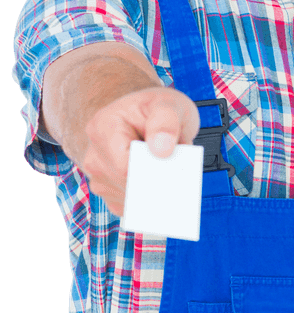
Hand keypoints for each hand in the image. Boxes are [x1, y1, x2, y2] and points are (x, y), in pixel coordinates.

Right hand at [80, 85, 200, 216]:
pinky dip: (149, 202)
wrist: (144, 118)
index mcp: (102, 128)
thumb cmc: (155, 110)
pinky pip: (131, 208)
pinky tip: (161, 188)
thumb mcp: (168, 104)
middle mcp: (94, 155)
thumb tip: (162, 149)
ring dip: (154, 193)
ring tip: (169, 173)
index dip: (152, 173)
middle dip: (156, 184)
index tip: (174, 171)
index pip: (124, 167)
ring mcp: (99, 177)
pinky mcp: (109, 193)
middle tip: (180, 175)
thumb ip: (166, 121)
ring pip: (130, 201)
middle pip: (127, 186)